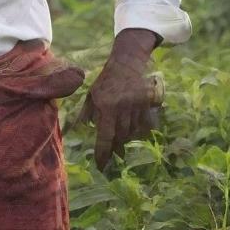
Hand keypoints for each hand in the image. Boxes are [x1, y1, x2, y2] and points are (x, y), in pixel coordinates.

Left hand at [77, 29, 158, 169]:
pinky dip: (139, 132)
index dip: (103, 153)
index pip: (105, 136)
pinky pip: (145, 126)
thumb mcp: (92, 94)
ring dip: (126, 140)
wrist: (127, 63)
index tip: (101, 166)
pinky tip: (134, 133)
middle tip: (112, 155)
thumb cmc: (106, 80)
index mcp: (106, 105)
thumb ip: (87, 113)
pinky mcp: (147, 105)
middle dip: (115, 148)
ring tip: (121, 145)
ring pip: (133, 133)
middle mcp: (123, 108)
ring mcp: (137, 107)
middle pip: (120, 137)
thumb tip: (81, 130)